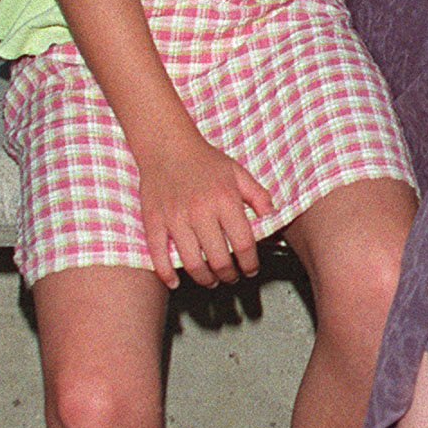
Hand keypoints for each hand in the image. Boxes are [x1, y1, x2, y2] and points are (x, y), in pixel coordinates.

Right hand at [136, 131, 274, 289]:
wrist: (167, 145)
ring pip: (191, 262)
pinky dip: (166, 273)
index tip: (251, 270)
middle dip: (229, 275)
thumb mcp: (239, 173)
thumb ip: (259, 196)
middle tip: (231, 277)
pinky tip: (174, 282)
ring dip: (204, 279)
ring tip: (211, 280)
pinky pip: (158, 255)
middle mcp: (201, 211)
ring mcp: (175, 218)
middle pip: (219, 259)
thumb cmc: (205, 160)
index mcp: (225, 200)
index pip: (243, 243)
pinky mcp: (154, 221)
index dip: (250, 263)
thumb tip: (273, 217)